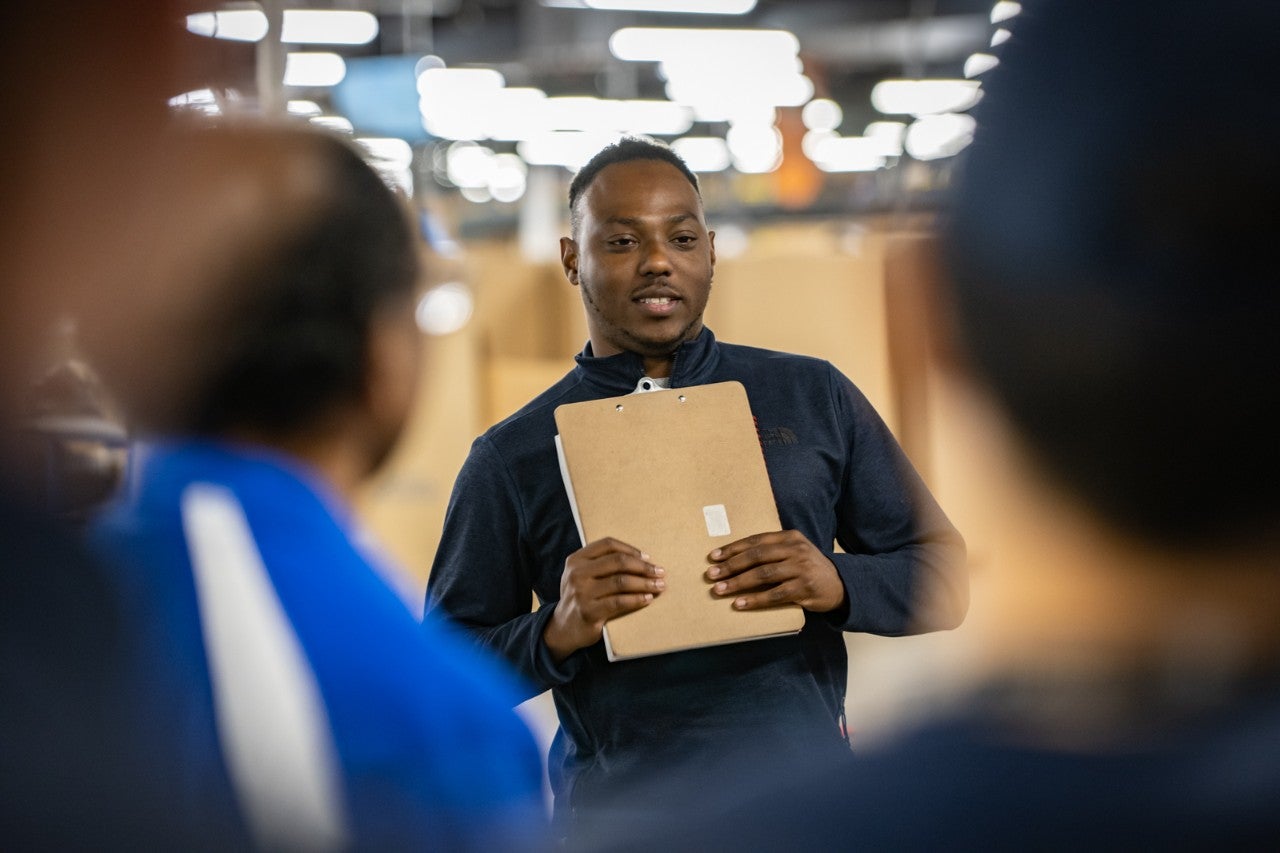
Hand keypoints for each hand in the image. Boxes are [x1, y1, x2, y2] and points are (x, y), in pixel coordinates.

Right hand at [544, 537, 665, 661]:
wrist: (564, 628)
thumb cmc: (581, 597)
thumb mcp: (583, 576)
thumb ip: (602, 565)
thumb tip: (642, 559)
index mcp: (576, 560)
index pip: (608, 545)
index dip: (630, 549)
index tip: (647, 557)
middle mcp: (577, 573)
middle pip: (618, 561)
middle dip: (643, 566)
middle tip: (659, 572)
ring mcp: (581, 593)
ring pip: (621, 581)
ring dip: (645, 583)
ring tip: (659, 586)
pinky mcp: (589, 611)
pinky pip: (619, 602)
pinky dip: (637, 599)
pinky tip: (648, 599)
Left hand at [706, 530, 844, 613]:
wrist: (841, 584)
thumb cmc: (808, 568)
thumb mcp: (794, 552)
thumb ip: (772, 551)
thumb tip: (734, 559)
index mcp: (790, 537)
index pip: (756, 541)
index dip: (732, 548)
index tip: (713, 557)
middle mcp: (796, 550)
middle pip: (756, 556)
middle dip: (731, 566)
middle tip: (711, 575)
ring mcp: (801, 569)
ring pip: (763, 575)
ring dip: (738, 583)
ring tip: (720, 590)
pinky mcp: (804, 588)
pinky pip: (774, 594)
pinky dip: (755, 600)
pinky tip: (739, 604)